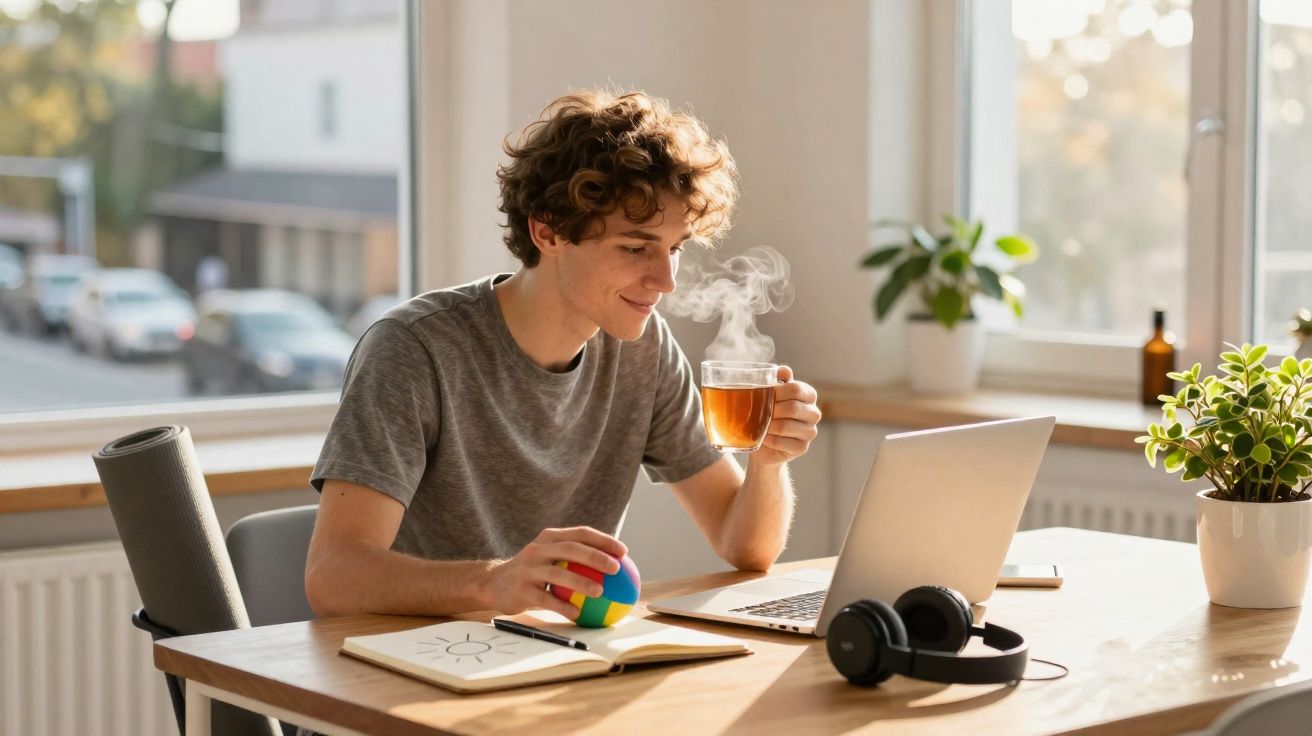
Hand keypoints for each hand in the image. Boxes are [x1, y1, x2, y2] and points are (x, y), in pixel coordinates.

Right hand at [482, 527, 626, 618]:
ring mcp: (528, 569)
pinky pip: (546, 599)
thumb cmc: (532, 572)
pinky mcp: (521, 590)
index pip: (580, 533)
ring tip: (601, 593)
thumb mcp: (549, 557)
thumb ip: (574, 557)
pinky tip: (578, 613)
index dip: (603, 540)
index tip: (624, 551)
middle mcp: (538, 549)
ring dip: (581, 583)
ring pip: (558, 574)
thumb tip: (616, 568)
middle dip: (595, 556)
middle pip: (570, 549)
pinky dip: (563, 606)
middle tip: (616, 569)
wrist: (493, 583)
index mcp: (549, 538)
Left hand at [752, 365, 820, 467]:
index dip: (778, 391)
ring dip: (768, 426)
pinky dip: (769, 440)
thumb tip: (783, 370)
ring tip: (757, 425)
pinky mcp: (802, 448)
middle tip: (758, 411)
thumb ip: (779, 380)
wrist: (765, 442)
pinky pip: (784, 443)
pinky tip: (762, 438)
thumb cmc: (769, 413)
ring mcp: (810, 432)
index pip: (796, 389)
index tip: (763, 393)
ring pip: (786, 426)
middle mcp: (814, 413)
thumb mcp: (773, 394)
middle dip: (772, 409)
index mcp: (809, 395)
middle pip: (793, 408)